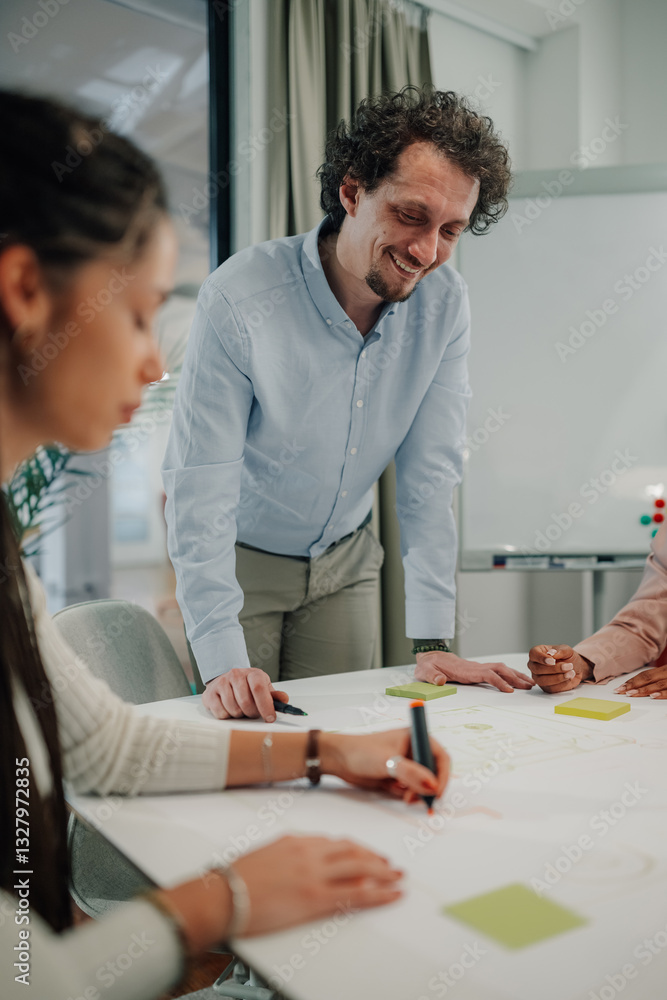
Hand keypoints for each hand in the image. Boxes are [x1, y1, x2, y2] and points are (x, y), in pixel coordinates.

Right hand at [162, 835, 401, 951]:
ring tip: (397, 877)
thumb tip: (301, 864)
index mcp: (296, 841)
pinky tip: (392, 895)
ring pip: (361, 867)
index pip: (335, 842)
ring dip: (384, 872)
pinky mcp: (315, 898)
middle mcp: (309, 852)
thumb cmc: (234, 880)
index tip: (366, 854)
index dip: (356, 849)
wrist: (221, 895)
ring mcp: (314, 874)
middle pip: (353, 851)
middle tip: (390, 864)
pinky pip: (357, 893)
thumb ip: (288, 856)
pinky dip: (380, 894)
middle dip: (375, 857)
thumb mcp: (266, 857)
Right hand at [202, 668, 288, 721]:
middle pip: (246, 702)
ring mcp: (221, 683)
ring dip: (239, 715)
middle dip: (251, 713)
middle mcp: (236, 675)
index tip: (270, 718)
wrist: (226, 680)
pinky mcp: (210, 694)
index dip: (266, 706)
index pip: (259, 688)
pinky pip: (221, 713)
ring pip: (234, 709)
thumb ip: (274, 695)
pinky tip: (228, 709)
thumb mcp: (263, 687)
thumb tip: (283, 699)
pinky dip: (227, 716)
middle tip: (252, 713)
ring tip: (240, 708)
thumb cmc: (247, 686)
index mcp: (252, 673)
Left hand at [322, 729, 449, 804]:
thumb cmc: (360, 751)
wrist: (338, 760)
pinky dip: (406, 794)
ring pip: (422, 783)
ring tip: (405, 797)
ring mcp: (405, 764)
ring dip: (417, 793)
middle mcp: (412, 750)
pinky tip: (392, 789)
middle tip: (421, 800)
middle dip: (429, 787)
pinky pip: (410, 789)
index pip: (440, 756)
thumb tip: (432, 786)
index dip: (443, 774)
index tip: (437, 791)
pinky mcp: (397, 777)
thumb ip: (411, 773)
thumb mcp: (387, 761)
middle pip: (434, 772)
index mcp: (415, 737)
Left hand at [414, 651, 534, 692]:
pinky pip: (496, 671)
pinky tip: (517, 680)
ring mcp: (477, 668)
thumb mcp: (425, 671)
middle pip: (499, 669)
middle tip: (529, 686)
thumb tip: (440, 680)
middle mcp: (474, 667)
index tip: (510, 690)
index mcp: (465, 670)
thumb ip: (432, 676)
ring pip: (500, 669)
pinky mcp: (477, 670)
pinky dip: (508, 675)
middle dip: (515, 677)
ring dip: (515, 675)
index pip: (487, 674)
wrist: (430, 656)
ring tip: (530, 684)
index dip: (499, 682)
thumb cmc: (428, 665)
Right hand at [528, 644, 593, 692]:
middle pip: (537, 669)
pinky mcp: (545, 688)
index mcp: (537, 652)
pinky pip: (551, 688)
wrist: (575, 668)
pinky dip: (562, 684)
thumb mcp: (567, 650)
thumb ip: (560, 650)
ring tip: (571, 673)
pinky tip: (569, 678)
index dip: (541, 658)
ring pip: (542, 680)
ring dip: (558, 678)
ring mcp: (538, 677)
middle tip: (568, 666)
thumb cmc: (567, 657)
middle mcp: (534, 665)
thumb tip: (552, 653)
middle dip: (554, 669)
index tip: (553, 661)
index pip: (533, 654)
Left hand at [615, 665, 666, 698]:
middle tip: (620, 690)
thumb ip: (656, 679)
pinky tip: (652, 696)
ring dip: (643, 689)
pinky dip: (661, 693)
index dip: (632, 681)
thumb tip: (639, 687)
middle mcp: (666, 673)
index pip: (645, 675)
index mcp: (663, 670)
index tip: (621, 687)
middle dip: (633, 684)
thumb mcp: (665, 675)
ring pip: (657, 684)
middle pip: (648, 678)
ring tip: (631, 693)